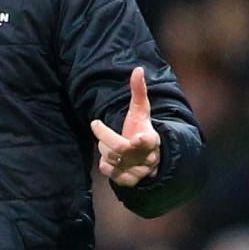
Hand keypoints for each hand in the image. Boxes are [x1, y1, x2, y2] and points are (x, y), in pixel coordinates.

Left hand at [91, 66, 160, 186]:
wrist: (148, 157)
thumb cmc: (141, 129)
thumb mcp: (141, 111)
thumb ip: (139, 91)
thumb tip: (138, 69)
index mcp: (151, 138)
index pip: (149, 141)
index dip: (143, 141)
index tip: (136, 138)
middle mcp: (147, 157)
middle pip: (119, 148)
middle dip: (103, 136)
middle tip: (96, 125)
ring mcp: (139, 171)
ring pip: (111, 160)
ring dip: (104, 150)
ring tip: (108, 145)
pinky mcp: (130, 181)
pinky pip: (109, 173)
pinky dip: (105, 165)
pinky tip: (109, 159)